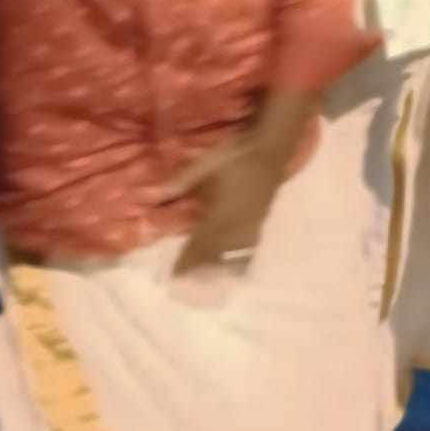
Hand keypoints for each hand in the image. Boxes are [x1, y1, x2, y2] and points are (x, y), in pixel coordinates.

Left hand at [164, 138, 285, 277]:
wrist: (272, 146)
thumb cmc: (237, 154)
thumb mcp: (206, 164)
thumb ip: (183, 181)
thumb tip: (157, 194)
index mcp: (221, 212)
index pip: (201, 243)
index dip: (188, 260)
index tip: (176, 275)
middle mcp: (236, 224)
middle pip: (217, 253)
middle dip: (203, 269)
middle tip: (190, 284)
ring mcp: (252, 223)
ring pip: (236, 253)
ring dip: (222, 267)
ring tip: (212, 280)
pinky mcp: (262, 218)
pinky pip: (251, 246)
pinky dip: (242, 259)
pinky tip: (239, 265)